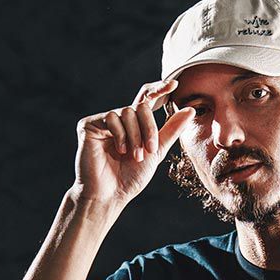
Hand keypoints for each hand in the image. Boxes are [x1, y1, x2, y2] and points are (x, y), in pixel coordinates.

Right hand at [72, 75, 195, 206]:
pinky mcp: (89, 124)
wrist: (110, 195)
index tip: (173, 85)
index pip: (147, 99)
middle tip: (149, 150)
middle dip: (149, 128)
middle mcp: (119, 120)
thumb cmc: (131, 178)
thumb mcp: (156, 152)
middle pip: (140, 107)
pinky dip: (120, 135)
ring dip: (135, 136)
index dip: (159, 89)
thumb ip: (171, 131)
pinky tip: (119, 150)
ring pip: (127, 112)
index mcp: (134, 124)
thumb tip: (190, 110)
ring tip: (134, 156)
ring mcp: (103, 121)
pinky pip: (111, 117)